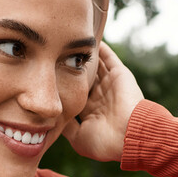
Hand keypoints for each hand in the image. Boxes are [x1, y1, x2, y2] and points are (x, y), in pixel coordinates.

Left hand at [62, 42, 144, 161]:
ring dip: (84, 54)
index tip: (47, 76)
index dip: (62, 85)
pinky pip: (108, 57)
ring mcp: (110, 84)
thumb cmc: (105, 141)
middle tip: (54, 52)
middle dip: (70, 67)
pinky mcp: (119, 74)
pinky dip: (100, 47)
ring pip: (94, 65)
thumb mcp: (79, 138)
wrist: (131, 135)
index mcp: (91, 111)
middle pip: (83, 77)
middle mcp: (100, 96)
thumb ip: (66, 126)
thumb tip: (51, 117)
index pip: (74, 94)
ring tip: (68, 39)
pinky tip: (87, 35)